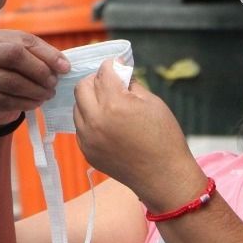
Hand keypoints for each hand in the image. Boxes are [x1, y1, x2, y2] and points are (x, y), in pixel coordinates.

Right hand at [0, 29, 69, 127]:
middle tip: (53, 83)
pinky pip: (7, 100)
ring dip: (36, 90)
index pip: (25, 41)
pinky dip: (27, 103)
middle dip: (40, 71)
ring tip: (48, 94)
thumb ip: (44, 57)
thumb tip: (64, 65)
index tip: (65, 68)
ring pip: (12, 81)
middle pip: (14, 56)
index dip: (48, 54)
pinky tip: (36, 102)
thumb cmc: (12, 74)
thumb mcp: (26, 59)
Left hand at [72, 60, 205, 209]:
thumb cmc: (164, 138)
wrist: (163, 176)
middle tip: (110, 83)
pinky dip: (90, 120)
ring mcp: (88, 138)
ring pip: (78, 108)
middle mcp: (95, 121)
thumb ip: (130, 84)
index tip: (118, 66)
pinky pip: (81, 127)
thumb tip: (119, 73)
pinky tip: (108, 124)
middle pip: (82, 88)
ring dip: (90, 101)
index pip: (103, 73)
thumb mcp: (152, 103)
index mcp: (114, 105)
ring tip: (109, 105)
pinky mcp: (87, 152)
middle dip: (95, 80)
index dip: (112, 66)